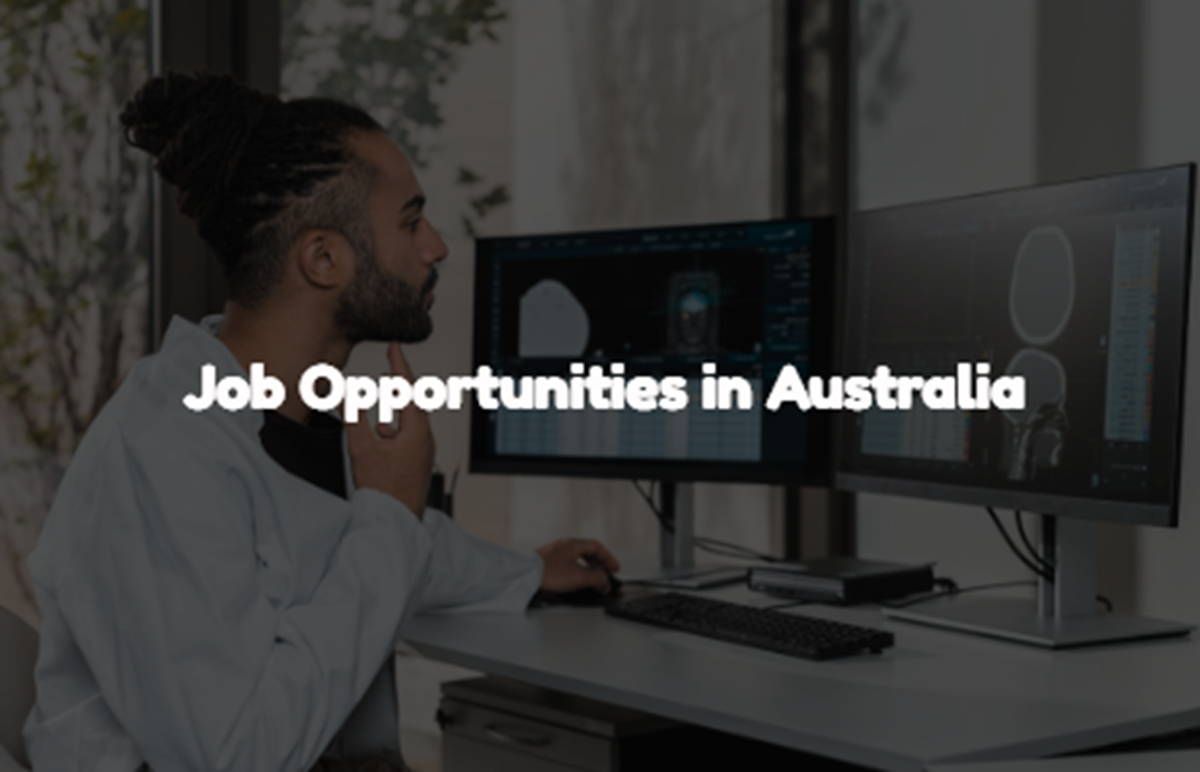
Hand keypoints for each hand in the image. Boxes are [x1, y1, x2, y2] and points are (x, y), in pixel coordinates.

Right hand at [346, 342, 433, 518]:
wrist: (395, 524)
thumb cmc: (384, 492)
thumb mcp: (361, 449)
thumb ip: (353, 417)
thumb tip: (346, 392)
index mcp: (416, 430)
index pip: (407, 388)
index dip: (398, 364)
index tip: (394, 347)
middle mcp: (425, 439)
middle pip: (413, 400)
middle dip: (400, 380)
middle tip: (392, 361)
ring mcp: (423, 451)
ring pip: (411, 418)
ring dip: (398, 401)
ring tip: (390, 386)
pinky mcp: (417, 462)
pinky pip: (408, 433)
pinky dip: (396, 423)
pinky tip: (383, 429)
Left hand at [535, 538, 620, 593]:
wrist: (524, 577)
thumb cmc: (548, 574)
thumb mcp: (579, 578)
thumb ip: (597, 579)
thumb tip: (605, 582)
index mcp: (573, 544)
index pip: (597, 547)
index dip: (608, 558)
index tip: (614, 569)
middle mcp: (563, 546)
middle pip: (587, 553)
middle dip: (599, 566)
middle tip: (604, 577)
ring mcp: (553, 554)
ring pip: (576, 559)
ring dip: (587, 570)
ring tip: (591, 582)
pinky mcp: (546, 564)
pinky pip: (566, 565)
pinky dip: (576, 573)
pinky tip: (574, 583)